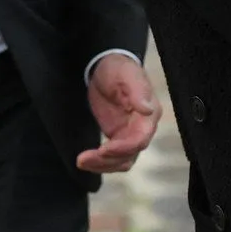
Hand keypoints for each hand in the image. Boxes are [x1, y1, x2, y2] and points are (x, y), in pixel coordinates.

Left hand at [76, 53, 160, 172]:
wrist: (106, 66)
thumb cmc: (118, 68)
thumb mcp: (126, 75)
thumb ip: (138, 91)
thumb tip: (148, 109)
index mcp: (149, 114)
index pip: (140, 140)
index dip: (123, 148)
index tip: (103, 149)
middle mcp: (143, 128)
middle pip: (129, 155)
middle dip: (107, 160)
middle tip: (83, 159)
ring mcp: (130, 134)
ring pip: (121, 161)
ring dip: (102, 165)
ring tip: (81, 162)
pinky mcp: (118, 137)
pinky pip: (112, 157)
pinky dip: (99, 162)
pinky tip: (84, 161)